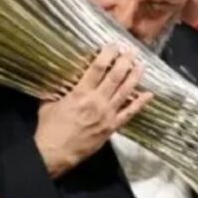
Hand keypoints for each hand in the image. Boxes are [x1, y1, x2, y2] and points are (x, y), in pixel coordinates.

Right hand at [34, 45, 151, 177]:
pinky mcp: (111, 127)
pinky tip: (149, 94)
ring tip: (141, 65)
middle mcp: (96, 101)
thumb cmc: (49, 128)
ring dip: (134, 77)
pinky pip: (129, 113)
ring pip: (125, 91)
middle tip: (132, 51)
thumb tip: (59, 77)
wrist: (55, 153)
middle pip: (115, 76)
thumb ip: (58, 89)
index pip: (98, 68)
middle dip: (125, 62)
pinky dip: (140, 103)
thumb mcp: (49, 102)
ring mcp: (107, 114)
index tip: (114, 45)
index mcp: (80, 93)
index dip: (108, 54)